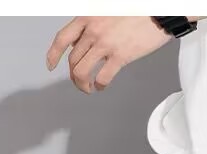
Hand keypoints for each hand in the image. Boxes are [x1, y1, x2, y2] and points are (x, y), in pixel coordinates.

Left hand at [46, 16, 172, 93]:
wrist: (155, 12)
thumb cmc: (135, 11)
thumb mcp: (105, 11)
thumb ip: (93, 25)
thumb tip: (85, 42)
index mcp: (87, 18)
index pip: (62, 39)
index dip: (53, 55)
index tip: (51, 65)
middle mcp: (93, 31)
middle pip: (72, 60)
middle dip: (73, 75)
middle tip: (80, 81)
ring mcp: (105, 44)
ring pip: (82, 71)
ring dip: (83, 84)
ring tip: (89, 88)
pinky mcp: (120, 56)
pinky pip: (103, 77)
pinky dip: (100, 85)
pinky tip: (102, 86)